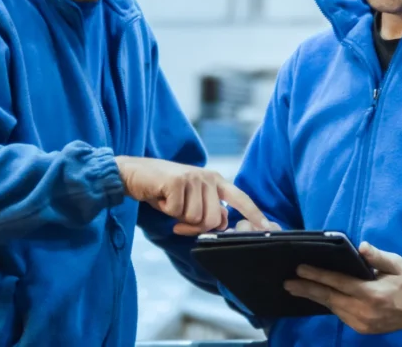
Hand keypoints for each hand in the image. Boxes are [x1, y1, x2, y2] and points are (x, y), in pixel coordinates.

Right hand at [115, 156, 274, 235]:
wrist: (134, 173)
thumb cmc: (162, 190)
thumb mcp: (190, 200)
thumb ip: (208, 210)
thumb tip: (221, 225)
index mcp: (216, 181)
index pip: (240, 198)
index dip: (254, 214)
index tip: (267, 228)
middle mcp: (208, 177)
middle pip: (214, 220)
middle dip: (195, 227)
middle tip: (178, 221)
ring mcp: (194, 177)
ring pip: (196, 219)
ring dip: (179, 218)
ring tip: (169, 204)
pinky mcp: (178, 181)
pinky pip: (178, 212)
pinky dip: (167, 211)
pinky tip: (161, 198)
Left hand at [283, 242, 401, 333]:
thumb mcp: (396, 264)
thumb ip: (377, 256)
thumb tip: (361, 246)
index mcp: (372, 294)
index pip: (338, 283)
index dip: (317, 276)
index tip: (300, 270)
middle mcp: (365, 311)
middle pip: (330, 299)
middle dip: (307, 290)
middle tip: (288, 284)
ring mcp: (364, 323)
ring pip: (333, 308)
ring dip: (315, 298)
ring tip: (298, 289)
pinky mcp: (364, 329)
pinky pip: (341, 315)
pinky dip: (329, 305)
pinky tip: (318, 297)